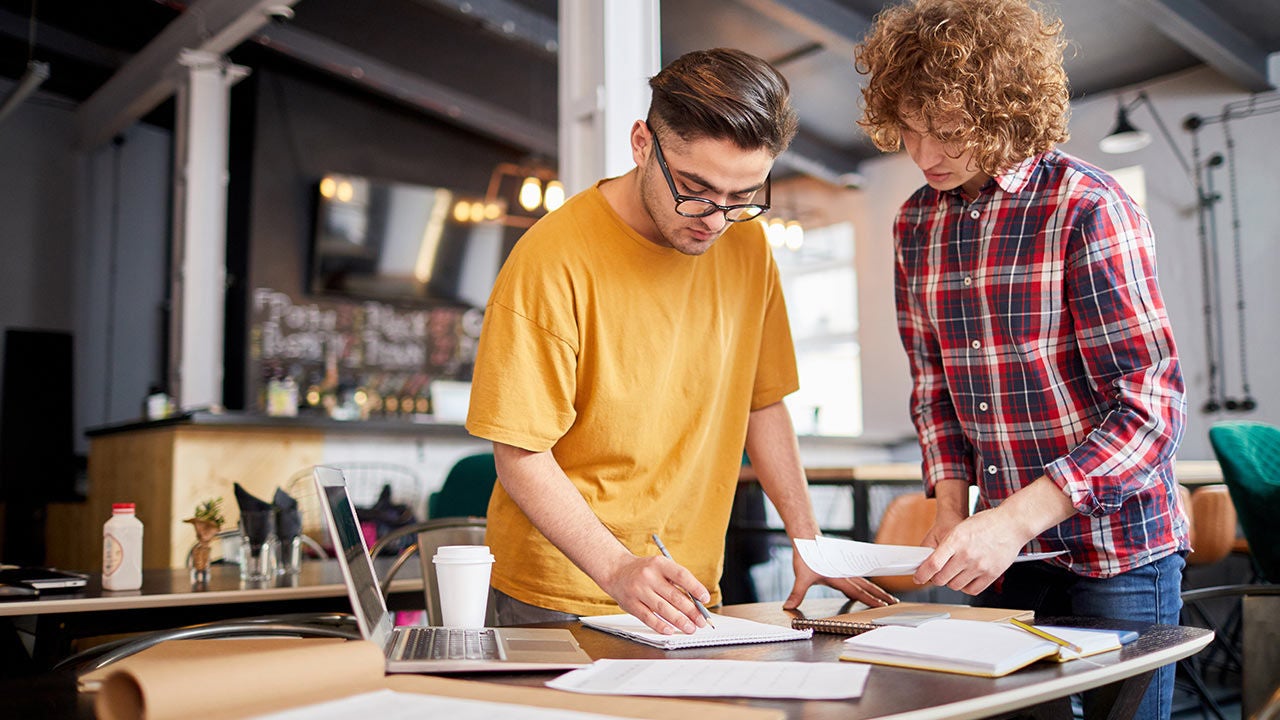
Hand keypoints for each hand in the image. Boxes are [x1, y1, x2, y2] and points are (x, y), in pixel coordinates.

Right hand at [598, 554, 710, 634]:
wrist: (616, 571)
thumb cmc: (645, 571)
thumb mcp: (660, 567)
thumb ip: (676, 581)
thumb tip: (696, 601)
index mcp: (659, 564)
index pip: (681, 575)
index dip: (695, 588)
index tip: (705, 599)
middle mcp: (648, 576)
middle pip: (674, 596)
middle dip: (691, 611)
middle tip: (701, 621)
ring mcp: (638, 590)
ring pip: (662, 609)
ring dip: (679, 620)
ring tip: (690, 628)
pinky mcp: (631, 604)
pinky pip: (647, 617)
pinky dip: (660, 625)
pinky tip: (670, 630)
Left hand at [783, 549, 898, 609]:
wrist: (807, 538)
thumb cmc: (807, 556)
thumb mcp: (801, 576)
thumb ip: (797, 593)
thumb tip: (788, 606)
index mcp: (839, 578)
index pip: (858, 591)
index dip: (871, 600)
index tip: (883, 606)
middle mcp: (845, 573)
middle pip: (867, 586)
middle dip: (880, 595)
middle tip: (894, 602)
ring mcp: (845, 569)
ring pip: (864, 581)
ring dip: (876, 589)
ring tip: (887, 597)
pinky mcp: (842, 566)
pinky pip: (857, 577)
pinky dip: (865, 583)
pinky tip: (866, 587)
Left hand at [912, 508, 1024, 594]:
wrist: (1011, 524)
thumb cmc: (985, 523)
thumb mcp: (959, 529)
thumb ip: (945, 546)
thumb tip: (930, 561)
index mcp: (956, 540)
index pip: (933, 564)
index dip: (922, 574)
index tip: (918, 577)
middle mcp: (967, 555)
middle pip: (941, 578)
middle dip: (935, 578)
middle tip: (936, 574)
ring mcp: (980, 566)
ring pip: (955, 586)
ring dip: (951, 582)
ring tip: (954, 573)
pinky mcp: (991, 574)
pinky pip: (972, 590)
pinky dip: (965, 587)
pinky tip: (966, 578)